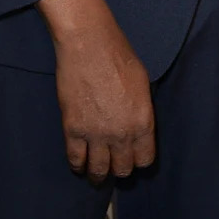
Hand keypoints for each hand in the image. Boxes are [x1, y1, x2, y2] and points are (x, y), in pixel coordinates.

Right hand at [37, 0, 155, 181]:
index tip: (133, 157)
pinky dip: (77, 165)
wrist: (89, 44)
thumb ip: (141, 110)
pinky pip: (75, 160)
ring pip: (99, 171)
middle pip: (123, 168)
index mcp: (143, 121)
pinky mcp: (73, 130)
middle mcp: (122, 134)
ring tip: (96, 173)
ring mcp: (96, 135)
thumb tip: (137, 125)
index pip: (145, 159)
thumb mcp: (142, 83)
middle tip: (114, 163)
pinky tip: (79, 163)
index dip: (139, 160)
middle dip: (120, 167)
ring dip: (98, 174)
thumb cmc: (119, 55)